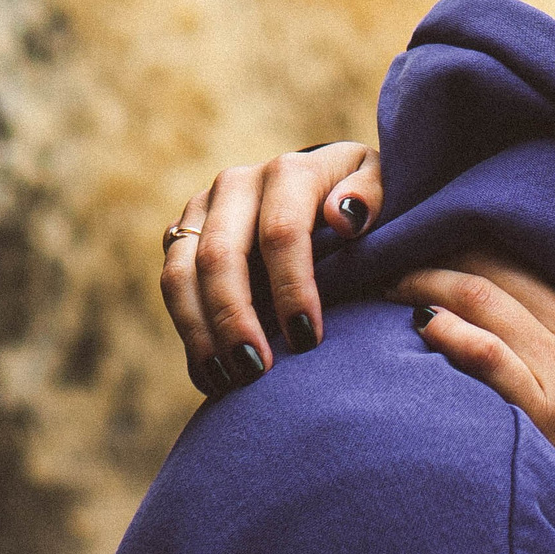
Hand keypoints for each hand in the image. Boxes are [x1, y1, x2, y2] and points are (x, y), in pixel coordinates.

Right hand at [164, 142, 379, 394]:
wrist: (321, 185)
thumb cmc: (362, 199)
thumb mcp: (382, 187)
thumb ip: (372, 195)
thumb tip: (343, 217)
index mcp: (288, 171)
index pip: (280, 232)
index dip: (291, 288)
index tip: (307, 339)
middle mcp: (236, 184)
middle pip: (220, 256)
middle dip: (235, 318)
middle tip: (256, 371)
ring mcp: (201, 209)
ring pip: (180, 275)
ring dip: (201, 333)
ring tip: (228, 382)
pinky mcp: (182, 236)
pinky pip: (172, 289)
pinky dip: (190, 336)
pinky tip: (211, 376)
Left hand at [392, 252, 554, 511]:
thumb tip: (549, 307)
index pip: (526, 255)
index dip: (474, 241)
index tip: (439, 239)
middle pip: (494, 268)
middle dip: (438, 254)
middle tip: (398, 254)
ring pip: (483, 302)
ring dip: (428, 284)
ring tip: (391, 284)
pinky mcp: (549, 416)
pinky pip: (490, 359)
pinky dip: (454, 334)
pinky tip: (424, 326)